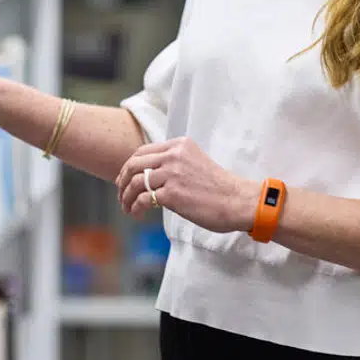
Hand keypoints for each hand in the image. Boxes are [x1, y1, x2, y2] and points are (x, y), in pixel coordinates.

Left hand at [116, 137, 257, 233]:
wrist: (237, 201)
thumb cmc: (218, 187)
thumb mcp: (195, 163)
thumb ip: (174, 163)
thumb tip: (148, 176)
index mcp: (180, 145)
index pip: (143, 151)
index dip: (128, 166)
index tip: (124, 179)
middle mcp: (174, 155)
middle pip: (134, 164)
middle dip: (122, 181)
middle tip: (121, 195)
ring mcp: (172, 173)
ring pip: (134, 183)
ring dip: (126, 198)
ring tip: (128, 208)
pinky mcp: (172, 193)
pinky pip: (142, 199)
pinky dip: (135, 208)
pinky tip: (137, 214)